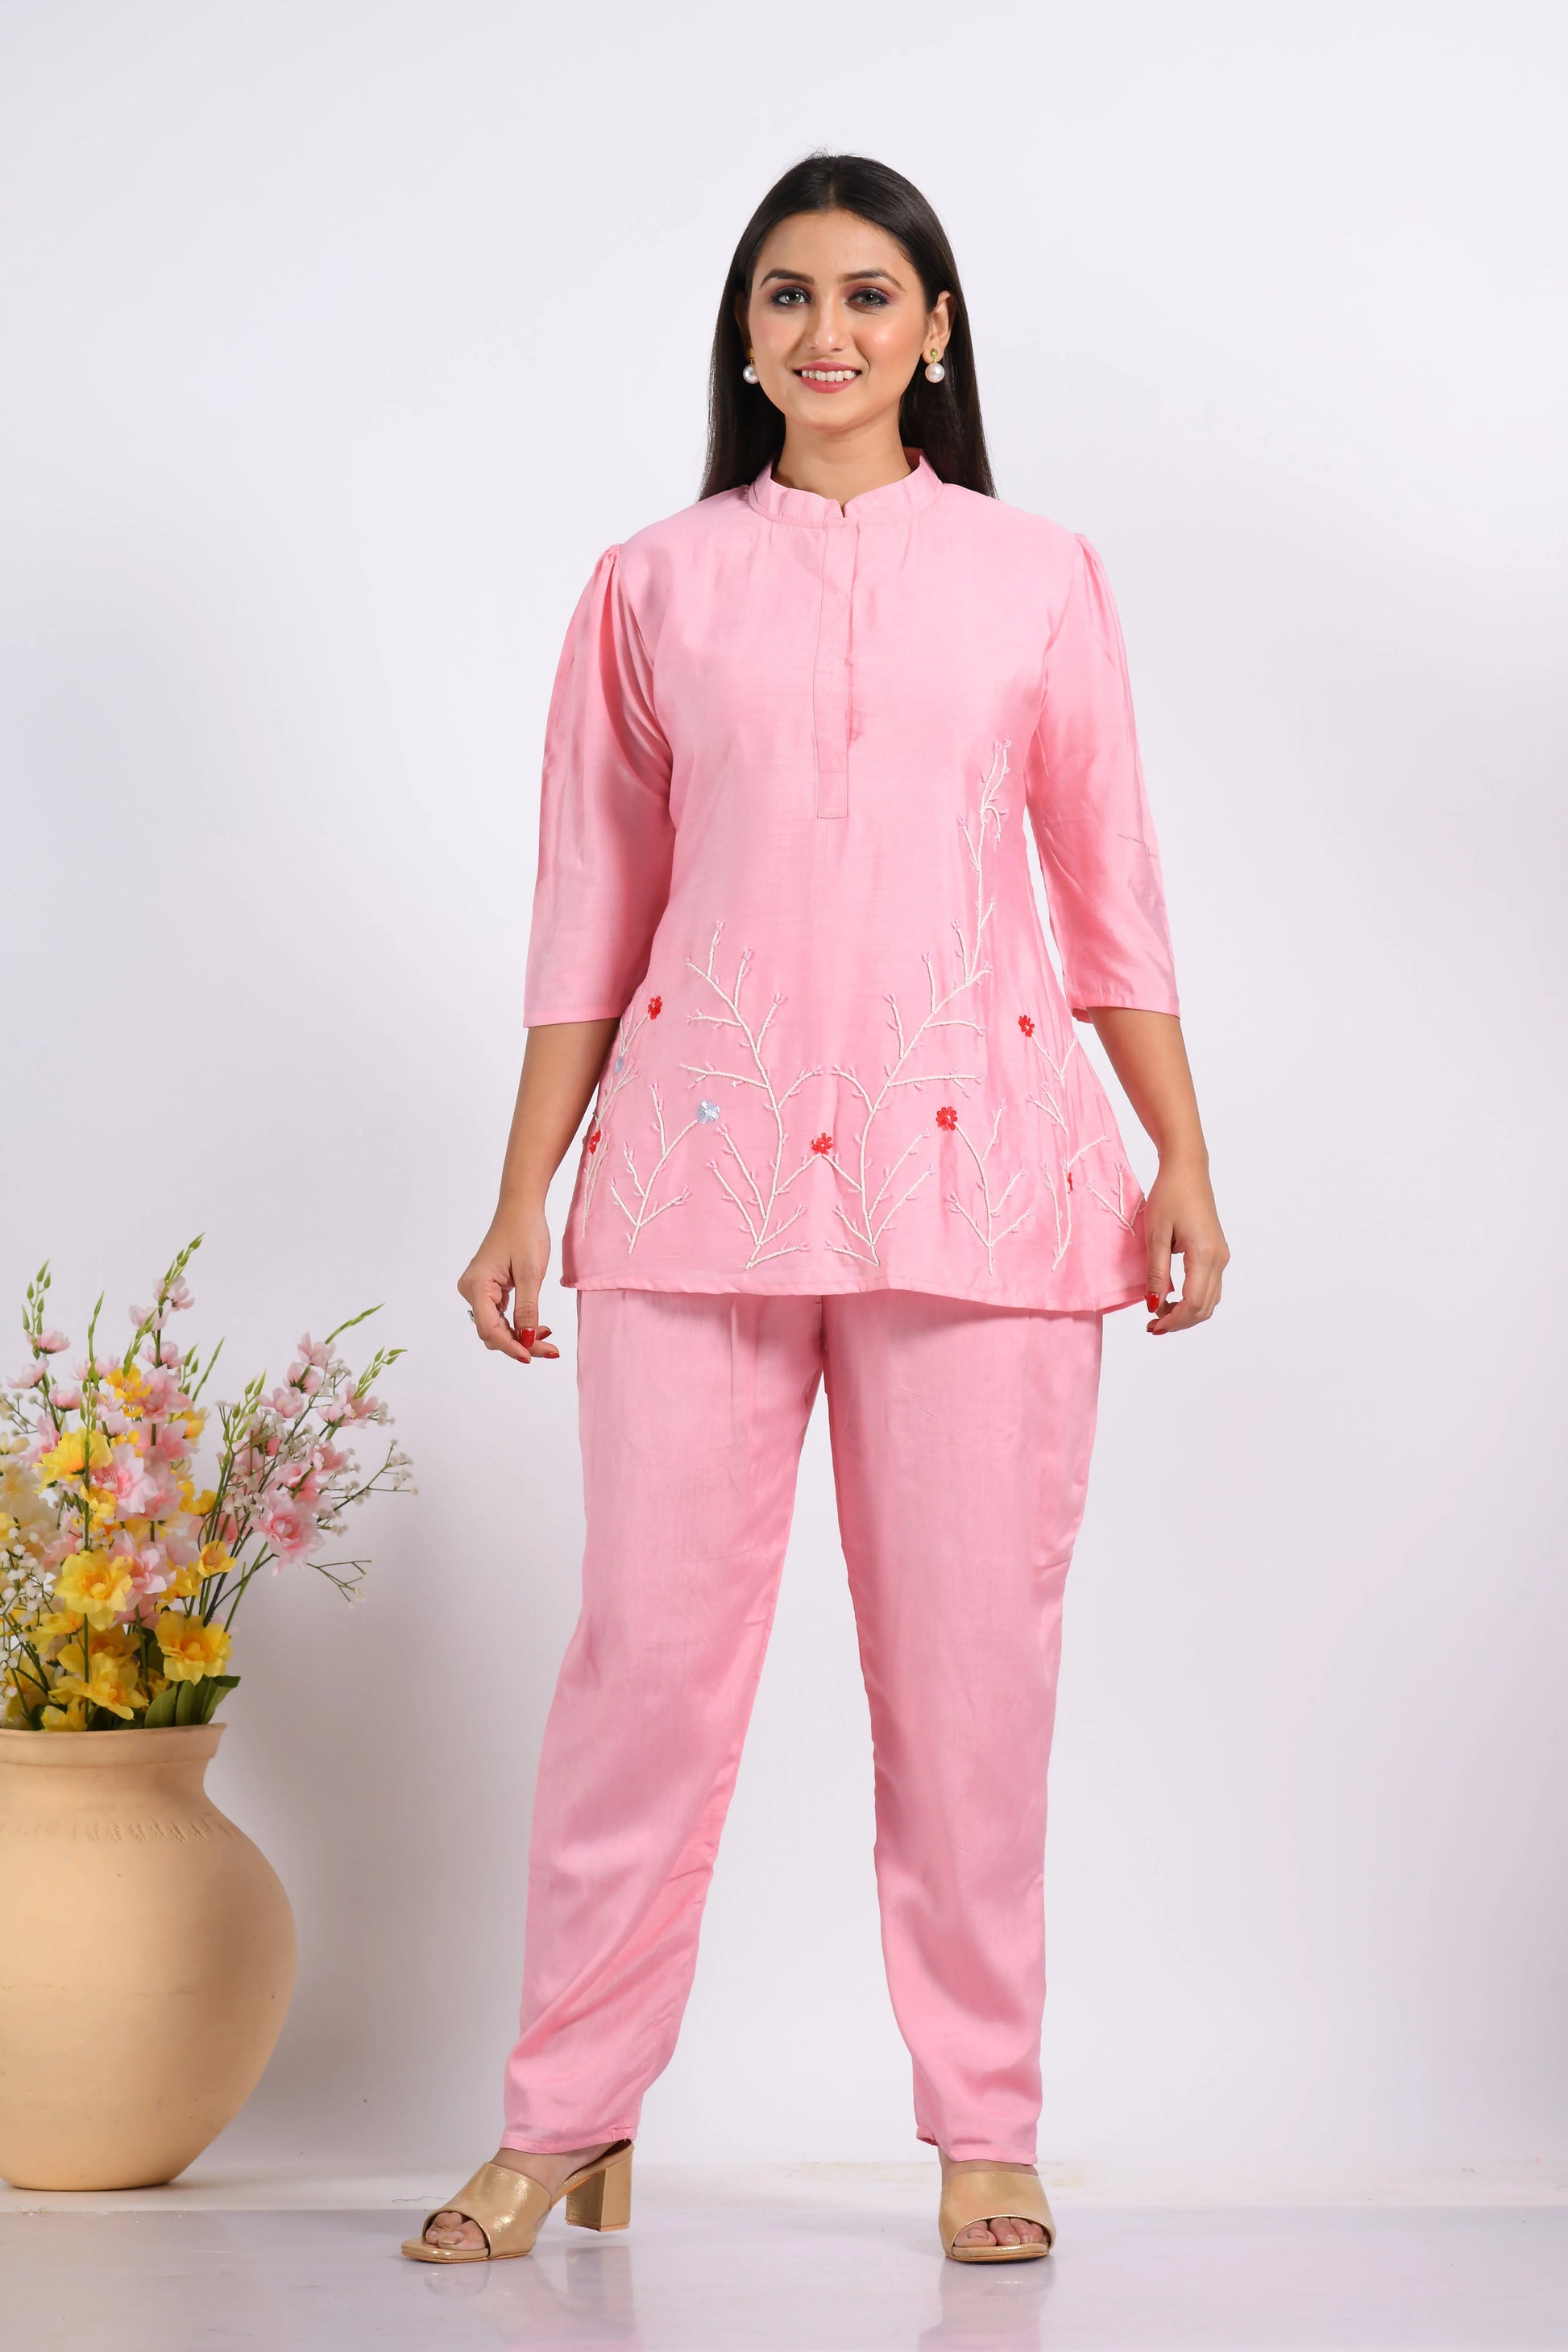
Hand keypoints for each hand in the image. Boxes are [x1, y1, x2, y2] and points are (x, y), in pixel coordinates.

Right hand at [456, 1207, 560, 1365]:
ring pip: (497, 1327)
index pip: (490, 1328)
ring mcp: (478, 1290)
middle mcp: (471, 1290)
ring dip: (521, 1337)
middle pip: (492, 1332)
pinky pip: (500, 1316)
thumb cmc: (525, 1232)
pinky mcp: (488, 1289)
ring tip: (549, 1339)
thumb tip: (527, 1340)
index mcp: (476, 1285)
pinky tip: (539, 1327)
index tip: (533, 1357)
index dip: (511, 1346)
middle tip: (552, 1350)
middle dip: (521, 1344)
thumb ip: (528, 1309)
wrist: (521, 1208)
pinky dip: (518, 1325)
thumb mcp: (531, 1273)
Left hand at [1142, 1158, 1227, 1334]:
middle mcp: (1219, 1258)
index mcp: (1204, 1255)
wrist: (1187, 1169)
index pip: (1193, 1303)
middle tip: (1152, 1326)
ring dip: (1187, 1313)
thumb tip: (1154, 1305)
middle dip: (1179, 1322)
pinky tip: (1173, 1297)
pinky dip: (1193, 1299)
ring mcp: (1221, 1255)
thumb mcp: (1155, 1235)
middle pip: (1204, 1307)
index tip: (1152, 1325)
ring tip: (1159, 1313)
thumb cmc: (1169, 1195)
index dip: (1173, 1320)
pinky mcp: (1218, 1252)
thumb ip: (1156, 1273)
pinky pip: (1209, 1286)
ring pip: (1209, 1300)